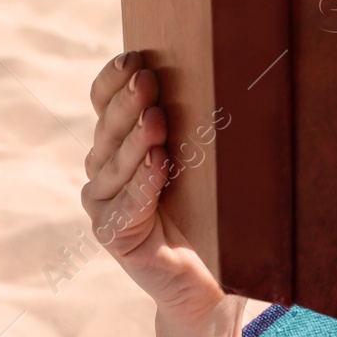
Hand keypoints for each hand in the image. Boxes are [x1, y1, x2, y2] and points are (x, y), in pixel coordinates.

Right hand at [81, 52, 223, 322]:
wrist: (212, 280)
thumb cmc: (213, 215)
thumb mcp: (208, 165)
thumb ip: (200, 127)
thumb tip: (232, 74)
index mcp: (120, 143)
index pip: (104, 102)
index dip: (113, 80)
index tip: (134, 57)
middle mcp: (104, 170)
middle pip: (108, 129)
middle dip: (128, 103)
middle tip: (148, 80)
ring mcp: (104, 203)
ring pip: (114, 165)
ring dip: (136, 141)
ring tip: (158, 120)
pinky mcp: (113, 235)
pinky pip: (126, 206)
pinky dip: (143, 185)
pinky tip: (158, 166)